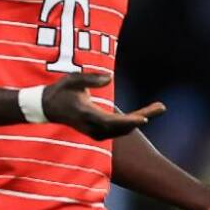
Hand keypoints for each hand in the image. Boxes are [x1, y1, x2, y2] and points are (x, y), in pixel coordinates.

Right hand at [42, 73, 164, 139]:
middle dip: (143, 117)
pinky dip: (132, 122)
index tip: (144, 119)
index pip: (111, 121)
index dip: (128, 121)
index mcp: (87, 114)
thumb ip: (90, 78)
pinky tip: (145, 114)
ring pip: (122, 129)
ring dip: (140, 119)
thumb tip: (109, 77)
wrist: (47, 108)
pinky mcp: (98, 132)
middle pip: (122, 126)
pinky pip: (119, 130)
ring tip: (159, 107)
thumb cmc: (61, 91)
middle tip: (162, 107)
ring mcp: (95, 132)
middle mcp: (92, 127)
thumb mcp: (72, 80)